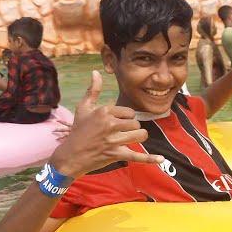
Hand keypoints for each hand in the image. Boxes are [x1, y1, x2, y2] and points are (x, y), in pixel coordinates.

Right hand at [48, 70, 163, 178]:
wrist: (70, 156)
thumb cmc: (78, 130)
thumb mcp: (83, 108)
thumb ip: (92, 90)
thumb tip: (96, 72)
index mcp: (104, 112)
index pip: (129, 112)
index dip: (126, 117)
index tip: (116, 123)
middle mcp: (110, 125)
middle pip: (136, 123)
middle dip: (132, 128)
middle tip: (121, 132)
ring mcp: (113, 140)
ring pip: (140, 135)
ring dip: (137, 137)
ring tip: (129, 139)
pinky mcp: (116, 155)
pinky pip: (137, 156)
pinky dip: (150, 158)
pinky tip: (161, 159)